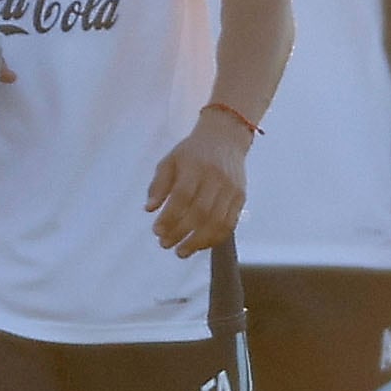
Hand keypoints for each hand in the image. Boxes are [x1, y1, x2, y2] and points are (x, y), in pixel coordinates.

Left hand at [145, 107, 254, 255]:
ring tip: (182, 251)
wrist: (225, 138)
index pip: (183, 196)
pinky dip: (214, 238)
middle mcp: (216, 178)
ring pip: (217, 221)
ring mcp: (231, 188)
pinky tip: (200, 245)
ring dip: (198, 241)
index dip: (169, 216)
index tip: (156, 231)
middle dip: (181, 232)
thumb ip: (158, 185)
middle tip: (165, 244)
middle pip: (201, 212)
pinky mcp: (241, 197)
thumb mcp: (170, 161)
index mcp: (195, 166)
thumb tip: (149, 209)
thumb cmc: (192, 152)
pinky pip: (230, 223)